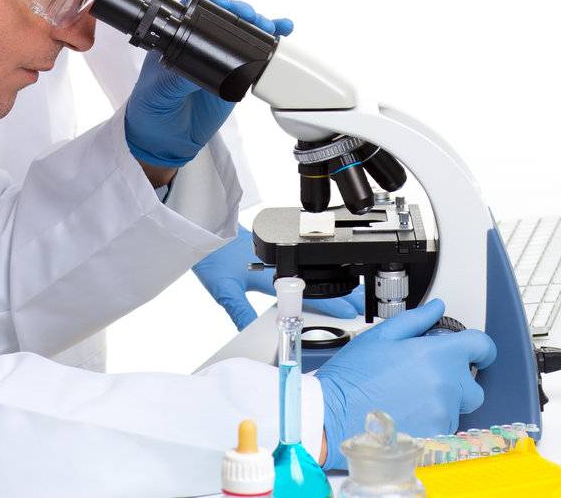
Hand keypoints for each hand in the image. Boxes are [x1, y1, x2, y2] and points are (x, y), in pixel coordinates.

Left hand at [123, 0, 291, 168]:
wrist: (165, 139)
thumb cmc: (151, 106)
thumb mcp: (160, 89)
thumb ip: (178, 76)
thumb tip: (200, 63)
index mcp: (178, 39)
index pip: (195, 8)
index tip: (223, 2)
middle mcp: (201, 44)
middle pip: (226, 16)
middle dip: (243, 11)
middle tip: (252, 18)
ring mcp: (221, 59)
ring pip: (244, 32)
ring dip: (261, 24)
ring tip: (271, 26)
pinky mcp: (236, 76)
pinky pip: (257, 56)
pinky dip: (271, 43)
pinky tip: (283, 32)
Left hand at [193, 225, 365, 328]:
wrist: (200, 226)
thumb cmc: (210, 255)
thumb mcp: (224, 289)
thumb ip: (240, 311)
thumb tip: (250, 333)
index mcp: (272, 273)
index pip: (309, 294)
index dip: (331, 305)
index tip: (350, 312)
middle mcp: (276, 265)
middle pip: (315, 283)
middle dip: (339, 294)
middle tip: (360, 305)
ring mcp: (272, 258)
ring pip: (308, 275)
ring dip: (326, 285)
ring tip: (347, 296)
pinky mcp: (264, 253)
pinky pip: (294, 269)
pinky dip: (309, 277)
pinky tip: (312, 284)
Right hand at [315, 298, 496, 469]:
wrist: (333, 416)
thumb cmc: (353, 378)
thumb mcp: (381, 336)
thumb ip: (416, 320)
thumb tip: (437, 308)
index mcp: (437, 356)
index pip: (482, 346)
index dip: (481, 346)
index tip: (477, 351)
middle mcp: (446, 387)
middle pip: (473, 383)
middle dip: (457, 378)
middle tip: (428, 376)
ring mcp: (442, 415)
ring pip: (457, 408)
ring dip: (441, 401)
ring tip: (407, 396)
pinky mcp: (434, 437)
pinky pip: (444, 427)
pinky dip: (431, 421)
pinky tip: (405, 413)